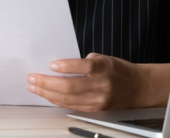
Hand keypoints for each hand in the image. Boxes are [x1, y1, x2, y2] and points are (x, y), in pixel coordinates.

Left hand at [26, 53, 143, 110]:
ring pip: (68, 99)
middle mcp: (102, 85)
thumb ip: (85, 62)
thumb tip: (60, 66)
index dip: (66, 66)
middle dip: (47, 83)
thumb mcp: (104, 58)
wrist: (137, 88)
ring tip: (34, 87)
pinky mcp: (95, 109)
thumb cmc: (117, 70)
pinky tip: (47, 95)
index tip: (51, 65)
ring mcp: (98, 100)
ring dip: (47, 93)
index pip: (83, 67)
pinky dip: (57, 100)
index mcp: (104, 68)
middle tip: (32, 78)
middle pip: (71, 87)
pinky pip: (72, 106)